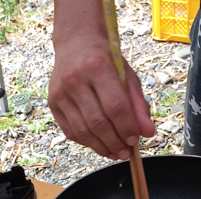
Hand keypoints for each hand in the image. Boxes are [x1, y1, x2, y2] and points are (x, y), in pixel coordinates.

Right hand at [48, 30, 154, 159]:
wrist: (75, 43)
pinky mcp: (52, 103)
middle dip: (115, 142)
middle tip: (126, 152)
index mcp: (97, 66)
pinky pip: (71, 132)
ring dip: (101, 147)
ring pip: (83, 131)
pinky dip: (87, 143)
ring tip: (115, 153)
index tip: (135, 140)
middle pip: (97, 122)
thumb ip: (138, 104)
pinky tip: (100, 145)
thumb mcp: (127, 75)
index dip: (126, 128)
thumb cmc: (105, 59)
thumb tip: (147, 133)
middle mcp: (74, 79)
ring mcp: (60, 92)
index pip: (115, 106)